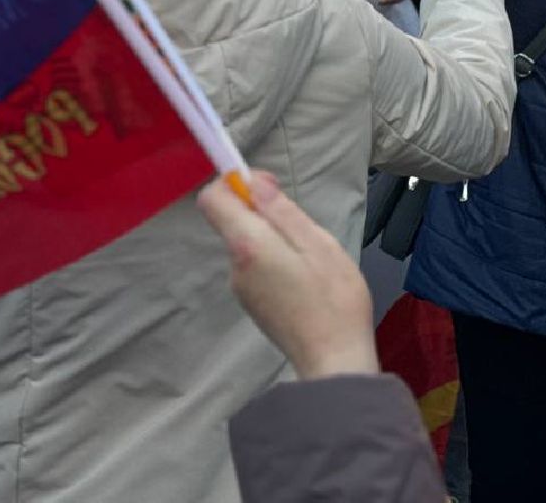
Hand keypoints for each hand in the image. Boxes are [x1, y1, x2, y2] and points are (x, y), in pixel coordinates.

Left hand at [198, 172, 378, 379]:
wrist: (333, 363)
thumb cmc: (334, 299)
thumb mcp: (317, 243)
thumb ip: (281, 211)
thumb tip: (252, 182)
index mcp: (247, 245)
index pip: (212, 199)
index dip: (234, 183)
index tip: (268, 187)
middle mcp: (234, 265)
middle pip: (232, 220)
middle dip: (262, 212)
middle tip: (303, 227)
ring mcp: (241, 287)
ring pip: (248, 243)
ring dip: (273, 238)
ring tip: (310, 257)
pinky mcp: (252, 303)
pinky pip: (256, 265)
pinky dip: (275, 260)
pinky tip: (304, 277)